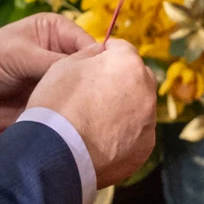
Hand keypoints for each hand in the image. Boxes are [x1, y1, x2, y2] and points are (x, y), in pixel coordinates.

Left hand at [0, 13, 97, 130]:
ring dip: (85, 104)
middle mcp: (59, 54)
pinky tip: (80, 126)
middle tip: (104, 102)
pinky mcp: (49, 103)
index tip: (111, 80)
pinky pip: (67, 110)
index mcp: (56, 31)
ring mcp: (54, 80)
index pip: (88, 45)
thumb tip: (91, 71)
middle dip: (94, 85)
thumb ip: (55, 61)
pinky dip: (73, 117)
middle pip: (88, 70)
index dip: (100, 62)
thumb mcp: (21, 54)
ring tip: (95, 117)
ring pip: (80, 92)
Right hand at [24, 38, 157, 187]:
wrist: (55, 153)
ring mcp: (148, 122)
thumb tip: (101, 52)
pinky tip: (103, 140)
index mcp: (128, 64)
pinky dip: (125, 135)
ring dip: (125, 109)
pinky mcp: (143, 149)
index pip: (123, 49)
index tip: (96, 62)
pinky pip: (137, 136)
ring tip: (98, 121)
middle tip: (97, 92)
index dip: (108, 54)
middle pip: (138, 78)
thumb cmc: (56, 104)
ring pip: (139, 108)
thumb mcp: (65, 65)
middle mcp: (146, 91)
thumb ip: (89, 53)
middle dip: (122, 80)